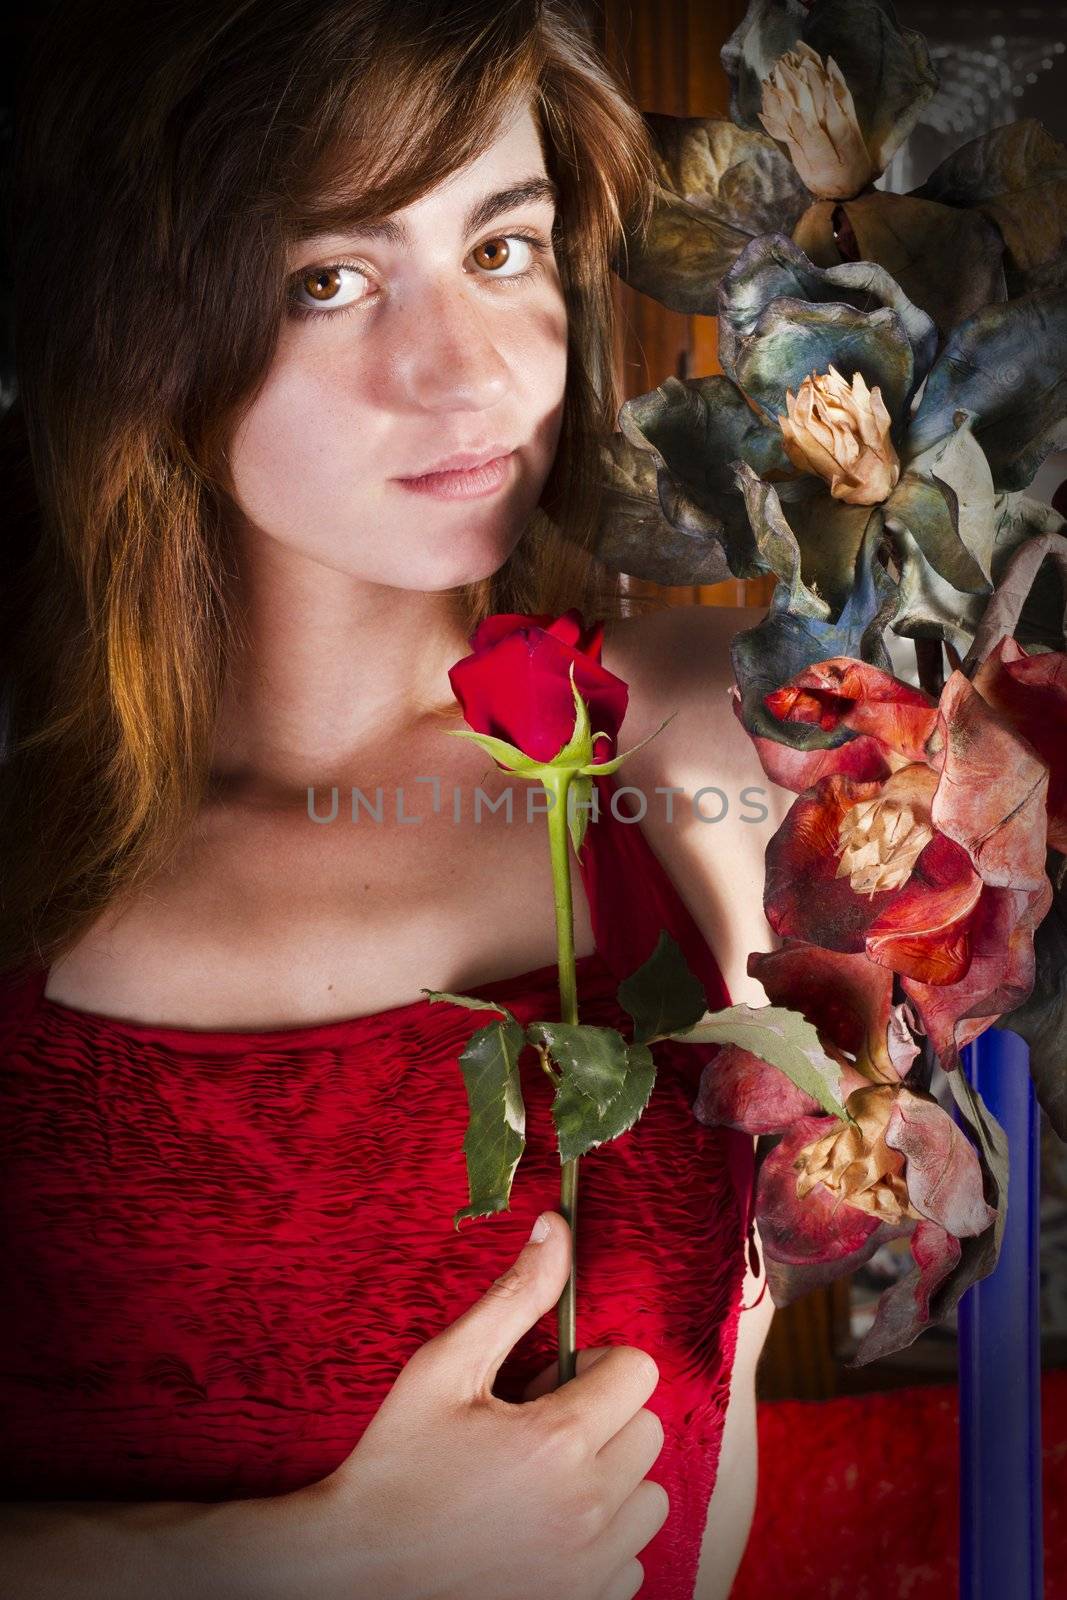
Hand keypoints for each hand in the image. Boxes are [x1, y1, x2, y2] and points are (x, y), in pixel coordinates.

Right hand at [302, 1212, 667, 1599]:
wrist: (352, 1573)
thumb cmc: (395, 1465)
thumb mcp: (443, 1367)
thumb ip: (513, 1296)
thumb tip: (556, 1228)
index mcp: (558, 1442)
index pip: (638, 1371)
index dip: (595, 1365)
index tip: (551, 1380)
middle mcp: (587, 1509)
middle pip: (647, 1430)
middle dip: (603, 1418)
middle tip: (537, 1428)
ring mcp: (588, 1569)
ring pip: (648, 1498)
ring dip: (610, 1480)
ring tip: (544, 1481)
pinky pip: (632, 1562)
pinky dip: (602, 1542)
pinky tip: (544, 1531)